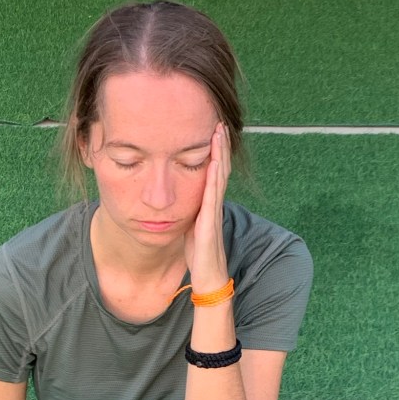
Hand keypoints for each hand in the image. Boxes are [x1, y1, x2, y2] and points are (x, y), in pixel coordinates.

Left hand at [184, 122, 231, 291]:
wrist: (208, 278)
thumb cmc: (199, 255)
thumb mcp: (190, 227)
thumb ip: (189, 212)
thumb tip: (178, 201)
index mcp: (208, 204)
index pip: (213, 172)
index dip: (214, 152)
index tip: (212, 130)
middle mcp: (214, 204)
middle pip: (220, 168)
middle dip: (220, 145)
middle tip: (219, 121)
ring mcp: (213, 211)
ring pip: (219, 176)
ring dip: (220, 153)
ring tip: (219, 131)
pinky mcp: (210, 221)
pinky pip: (213, 194)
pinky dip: (214, 175)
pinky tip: (214, 160)